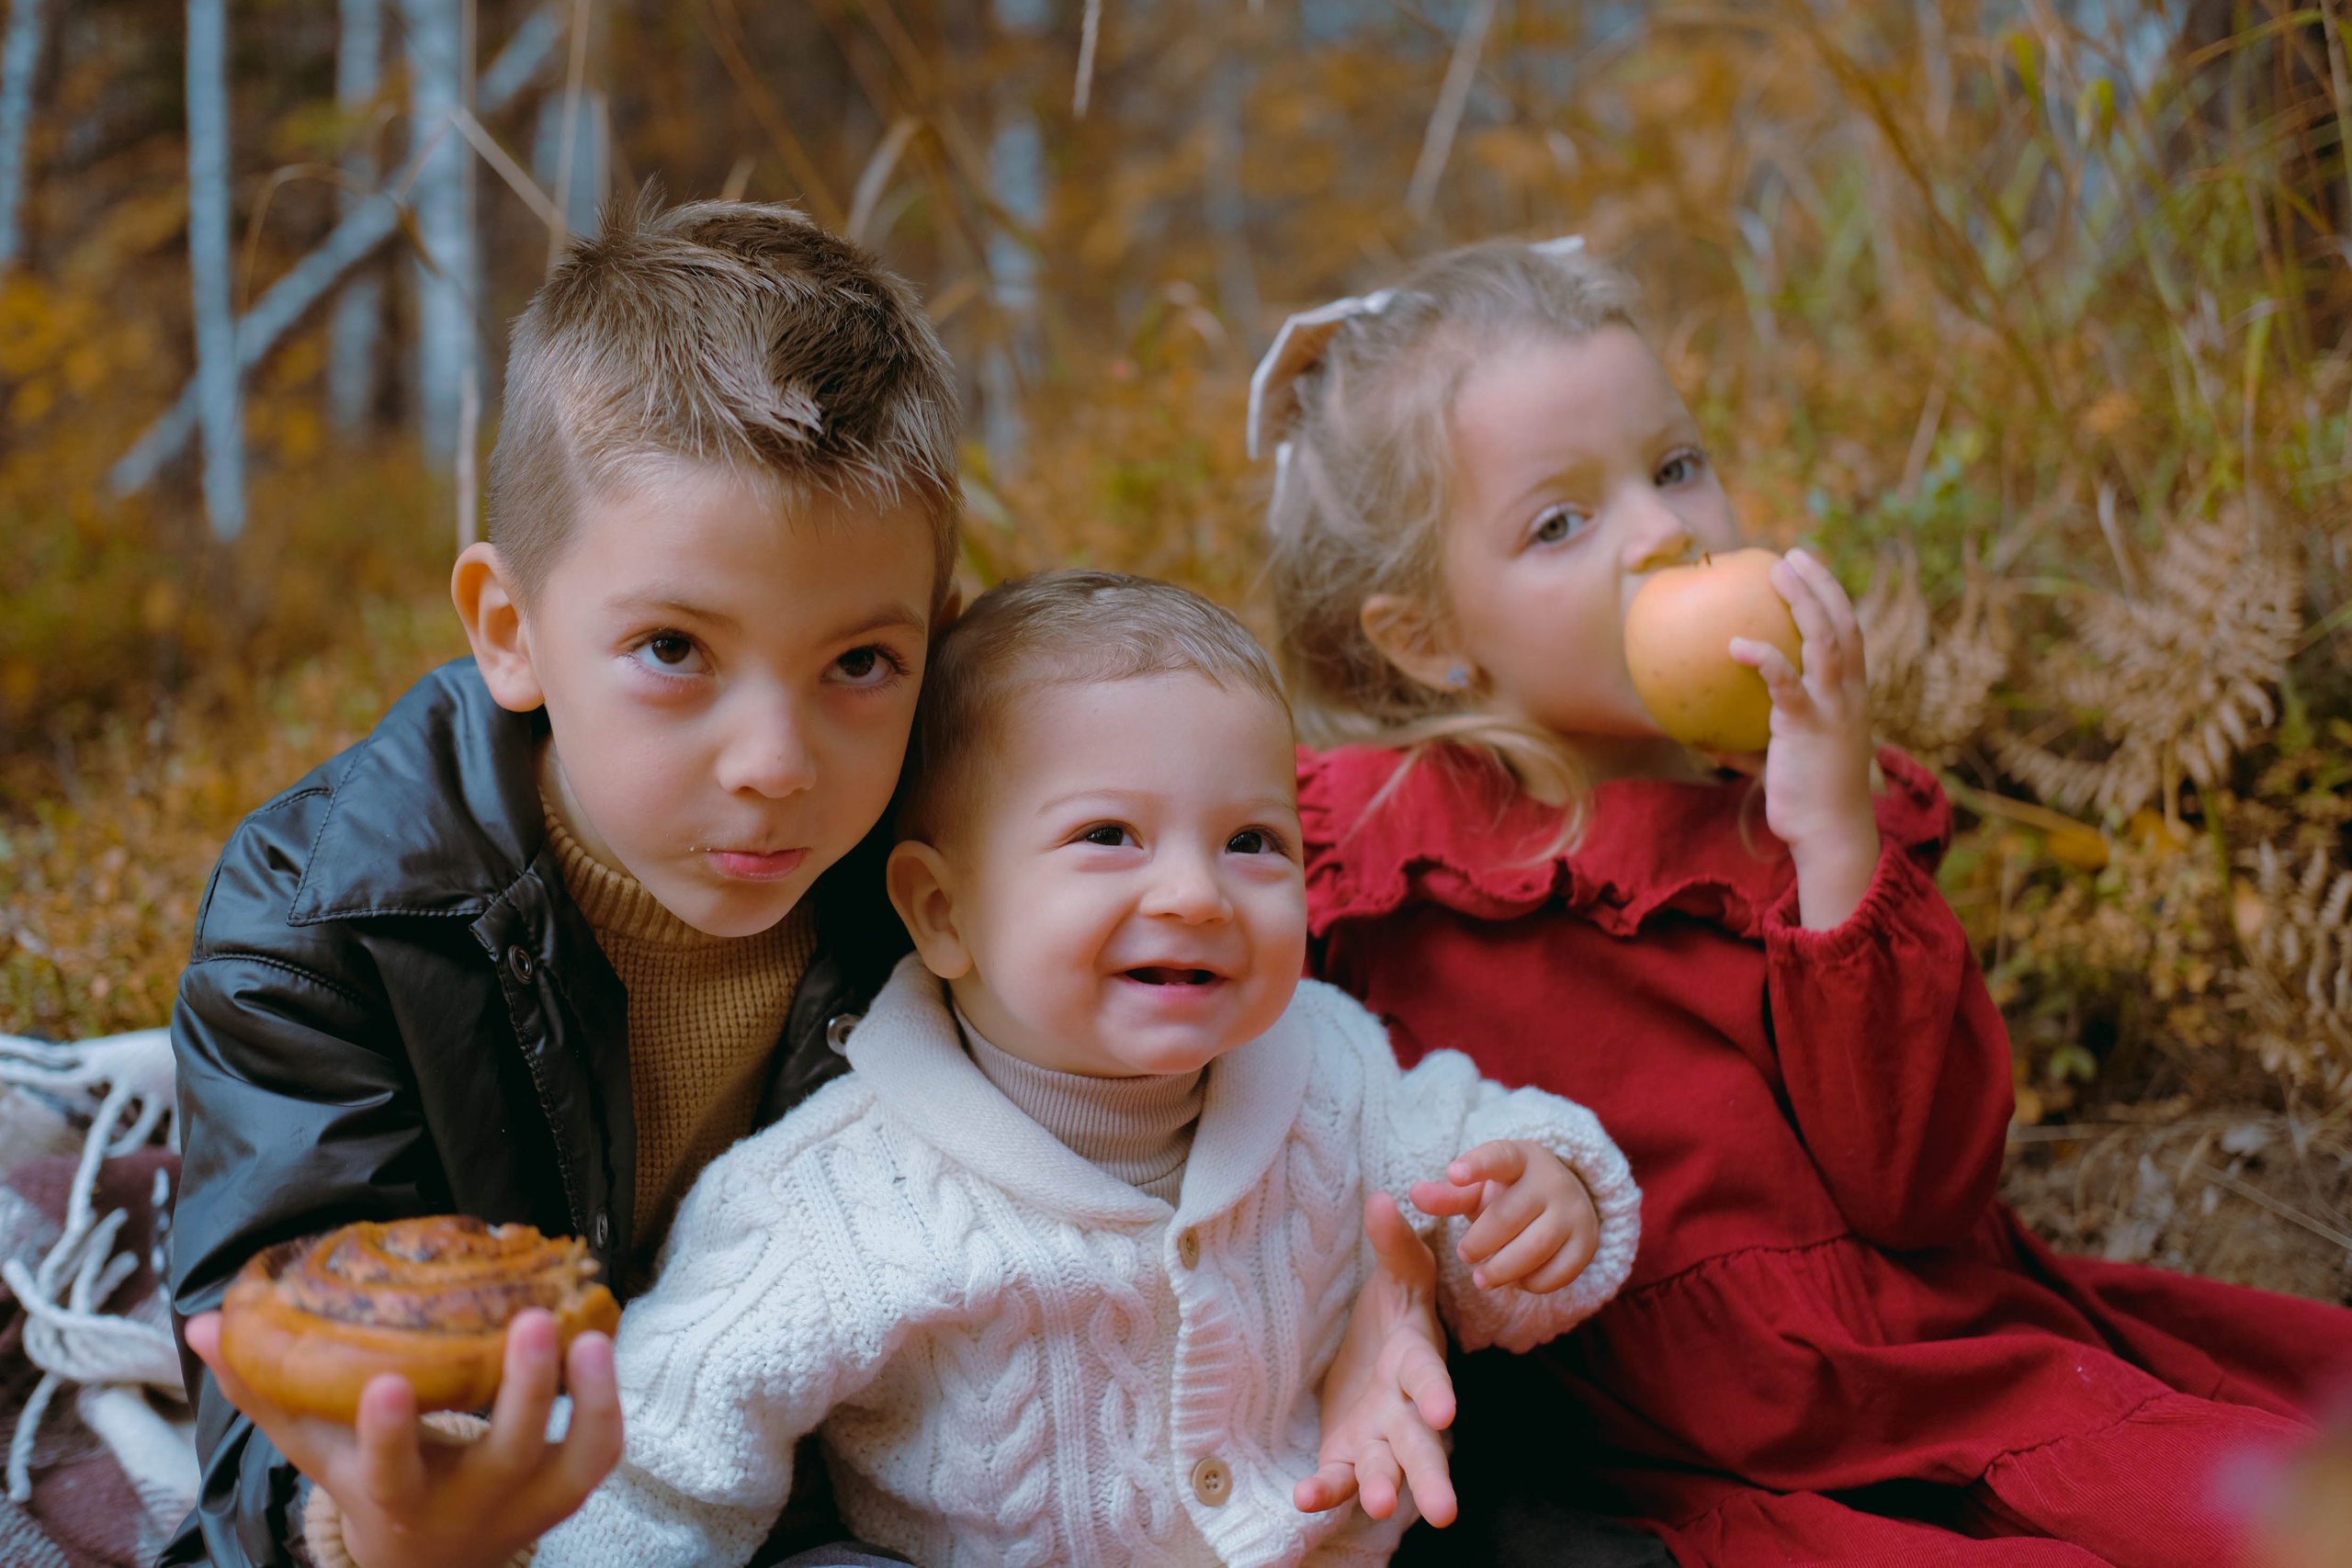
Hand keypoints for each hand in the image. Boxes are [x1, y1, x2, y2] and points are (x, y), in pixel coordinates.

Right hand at [185, 1308, 622, 1567]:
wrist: (427, 1564)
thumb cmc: (368, 1482)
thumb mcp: (315, 1446)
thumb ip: (266, 1388)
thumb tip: (205, 1324)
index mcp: (394, 1496)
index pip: (391, 1471)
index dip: (388, 1431)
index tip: (388, 1382)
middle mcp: (464, 1505)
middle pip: (501, 1455)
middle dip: (520, 1388)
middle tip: (529, 1318)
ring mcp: (524, 1502)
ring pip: (570, 1460)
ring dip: (586, 1398)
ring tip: (591, 1334)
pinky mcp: (567, 1492)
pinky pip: (599, 1454)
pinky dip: (607, 1405)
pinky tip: (602, 1345)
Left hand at [1296, 1192, 1457, 1525]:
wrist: (1372, 1348)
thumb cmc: (1394, 1313)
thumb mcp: (1399, 1276)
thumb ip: (1394, 1244)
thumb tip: (1382, 1198)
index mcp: (1416, 1359)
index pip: (1428, 1375)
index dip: (1437, 1391)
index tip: (1446, 1411)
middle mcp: (1404, 1406)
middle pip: (1421, 1441)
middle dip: (1430, 1472)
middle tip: (1445, 1511)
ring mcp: (1378, 1435)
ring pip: (1386, 1467)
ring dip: (1384, 1487)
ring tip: (1383, 1506)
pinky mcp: (1348, 1453)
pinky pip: (1338, 1477)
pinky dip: (1326, 1491)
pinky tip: (1306, 1500)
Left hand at [1409, 1140, 1597, 1292]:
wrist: (1562, 1200)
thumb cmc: (1507, 1193)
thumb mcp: (1477, 1188)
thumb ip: (1447, 1195)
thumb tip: (1414, 1195)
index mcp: (1519, 1158)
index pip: (1498, 1156)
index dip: (1476, 1165)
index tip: (1453, 1173)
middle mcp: (1551, 1180)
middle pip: (1509, 1216)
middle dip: (1480, 1242)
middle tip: (1464, 1255)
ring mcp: (1574, 1211)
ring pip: (1535, 1247)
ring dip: (1503, 1269)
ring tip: (1482, 1278)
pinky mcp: (1587, 1242)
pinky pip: (1558, 1272)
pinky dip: (1532, 1282)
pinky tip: (1518, 1280)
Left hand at [1724, 546, 1880, 929]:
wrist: (1830, 834)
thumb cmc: (1806, 801)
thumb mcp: (1781, 763)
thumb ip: (1749, 744)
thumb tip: (1699, 738)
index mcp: (1849, 697)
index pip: (1849, 635)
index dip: (1832, 598)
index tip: (1808, 571)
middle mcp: (1849, 695)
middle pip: (1844, 624)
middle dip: (1821, 584)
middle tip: (1790, 556)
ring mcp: (1834, 708)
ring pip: (1826, 640)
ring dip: (1803, 600)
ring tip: (1776, 572)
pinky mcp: (1809, 727)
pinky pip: (1787, 683)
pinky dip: (1764, 658)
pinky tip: (1735, 645)